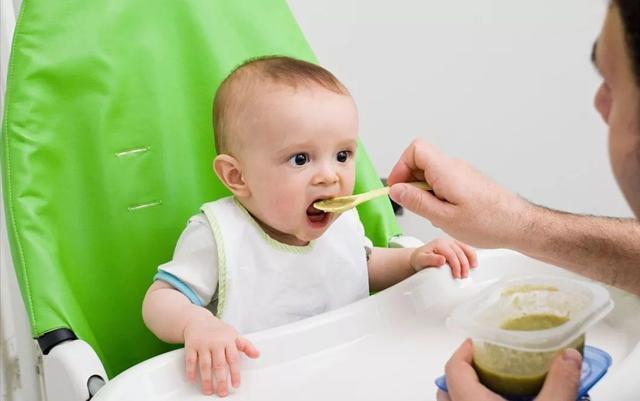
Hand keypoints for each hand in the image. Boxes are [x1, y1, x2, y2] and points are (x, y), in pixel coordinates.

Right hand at [183, 312, 259, 396]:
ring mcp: (202, 344)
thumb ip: (245, 346)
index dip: (235, 373)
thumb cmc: (219, 331)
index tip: (236, 385)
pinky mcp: (191, 345)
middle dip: (221, 380)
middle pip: (219, 364)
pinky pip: (190, 360)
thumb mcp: (234, 335)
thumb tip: (257, 355)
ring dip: (206, 379)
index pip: (233, 359)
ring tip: (209, 391)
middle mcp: (215, 342)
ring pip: (204, 364)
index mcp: (228, 340)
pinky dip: (190, 370)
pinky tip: (192, 380)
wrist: (198, 320)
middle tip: (223, 392)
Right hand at [387, 139, 529, 248]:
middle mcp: (454, 167)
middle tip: (415, 205)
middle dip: (411, 183)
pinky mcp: (467, 182)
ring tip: (435, 214)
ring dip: (425, 192)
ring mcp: (461, 173)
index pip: (415, 150)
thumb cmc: (489, 223)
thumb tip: (396, 190)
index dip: (400, 167)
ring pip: (431, 174)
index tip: (397, 188)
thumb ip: (417, 202)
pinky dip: (438, 196)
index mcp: (446, 171)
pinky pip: (443, 182)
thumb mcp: (444, 218)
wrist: (519, 224)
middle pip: (420, 161)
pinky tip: (447, 215)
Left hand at [411, 238, 476, 277]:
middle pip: (460, 253)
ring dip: (470, 260)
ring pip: (466, 249)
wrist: (419, 257)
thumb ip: (431, 260)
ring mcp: (453, 242)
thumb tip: (442, 260)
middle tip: (463, 277)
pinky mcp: (456, 245)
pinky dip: (472, 256)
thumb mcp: (421, 260)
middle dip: (464, 266)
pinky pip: (467, 249)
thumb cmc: (420, 259)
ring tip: (470, 271)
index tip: (457, 276)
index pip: (452, 254)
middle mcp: (447, 241)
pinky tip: (473, 264)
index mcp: (439, 243)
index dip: (456, 266)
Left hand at [437, 339, 581, 400]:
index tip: (480, 341)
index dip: (465, 349)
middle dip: (464, 371)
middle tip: (487, 364)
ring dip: (465, 391)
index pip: (453, 366)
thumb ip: (560, 381)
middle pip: (448, 386)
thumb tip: (570, 357)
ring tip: (489, 386)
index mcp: (469, 400)